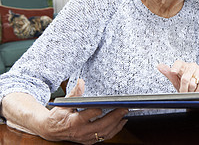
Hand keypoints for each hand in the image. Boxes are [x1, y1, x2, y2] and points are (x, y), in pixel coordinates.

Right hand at [5, 79, 128, 143]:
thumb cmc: (58, 116)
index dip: (95, 111)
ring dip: (117, 124)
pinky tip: (121, 122)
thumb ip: (74, 93)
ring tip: (125, 114)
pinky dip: (114, 130)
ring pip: (104, 133)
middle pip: (100, 126)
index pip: (86, 116)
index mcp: (72, 122)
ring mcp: (85, 138)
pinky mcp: (89, 140)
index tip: (105, 104)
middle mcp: (80, 132)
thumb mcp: (63, 104)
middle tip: (124, 108)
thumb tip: (81, 81)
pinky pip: (104, 137)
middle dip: (114, 117)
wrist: (51, 131)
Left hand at [157, 60, 198, 91]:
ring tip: (191, 91)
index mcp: (182, 66)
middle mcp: (191, 66)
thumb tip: (159, 66)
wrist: (196, 92)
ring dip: (191, 90)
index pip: (178, 63)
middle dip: (184, 88)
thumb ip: (168, 73)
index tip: (173, 72)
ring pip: (193, 82)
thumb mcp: (175, 80)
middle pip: (185, 76)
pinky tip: (197, 90)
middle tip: (184, 91)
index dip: (175, 68)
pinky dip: (198, 90)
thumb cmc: (185, 85)